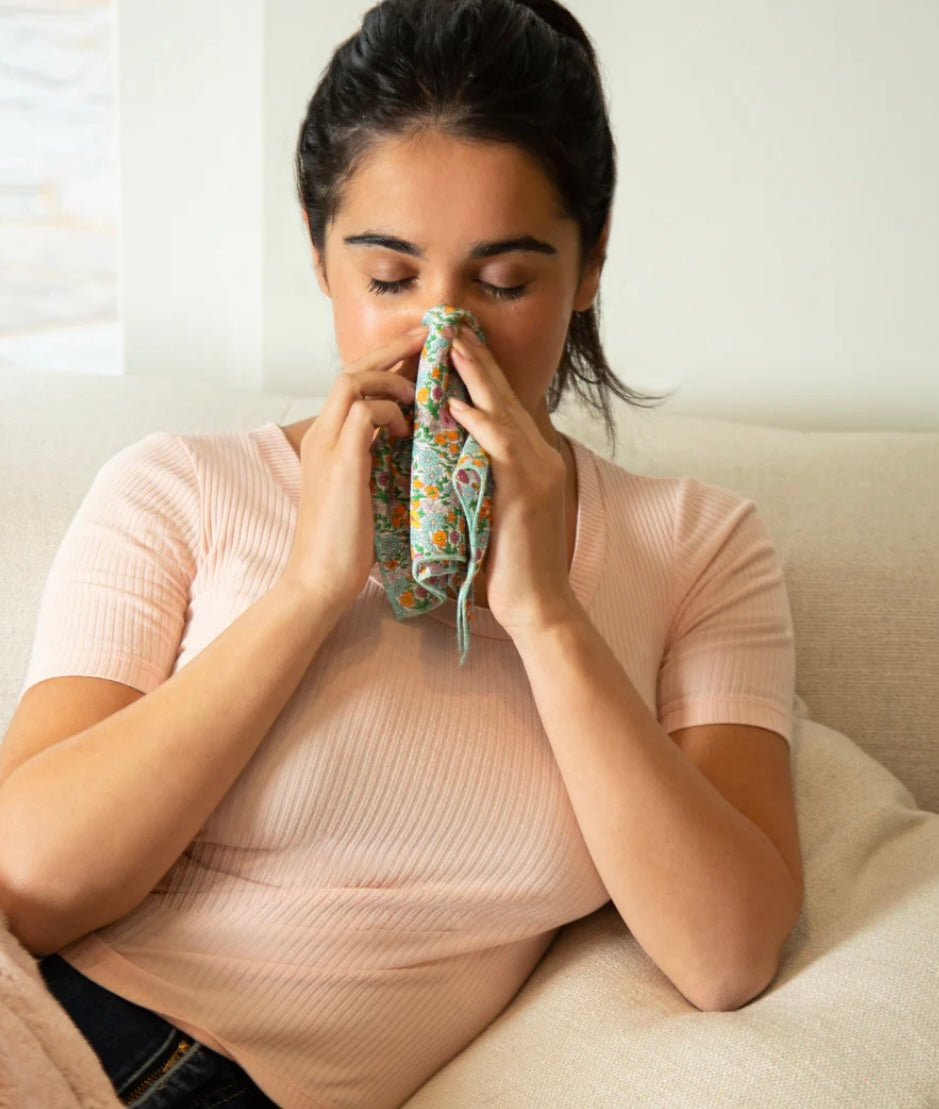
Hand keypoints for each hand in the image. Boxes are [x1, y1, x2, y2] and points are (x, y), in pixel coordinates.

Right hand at [279, 326, 425, 612]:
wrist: (320, 580)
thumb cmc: (347, 543)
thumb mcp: (366, 490)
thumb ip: (378, 460)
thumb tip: (410, 443)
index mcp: (329, 439)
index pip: (354, 382)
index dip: (386, 361)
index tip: (420, 349)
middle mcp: (323, 435)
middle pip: (351, 368)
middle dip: (392, 348)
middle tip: (427, 333)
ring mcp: (327, 447)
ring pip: (352, 381)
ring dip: (391, 378)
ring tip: (419, 392)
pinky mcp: (340, 464)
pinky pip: (363, 413)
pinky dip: (389, 412)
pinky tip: (408, 430)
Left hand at [447, 329, 578, 638]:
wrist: (536, 605)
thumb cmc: (508, 565)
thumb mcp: (493, 510)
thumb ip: (480, 478)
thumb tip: (451, 458)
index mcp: (532, 461)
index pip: (504, 407)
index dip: (481, 375)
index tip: (454, 346)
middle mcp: (540, 458)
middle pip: (505, 398)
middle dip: (477, 360)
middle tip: (452, 326)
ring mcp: (537, 472)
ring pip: (504, 412)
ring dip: (476, 377)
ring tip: (450, 346)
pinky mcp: (526, 491)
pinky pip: (501, 446)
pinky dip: (478, 422)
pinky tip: (454, 405)